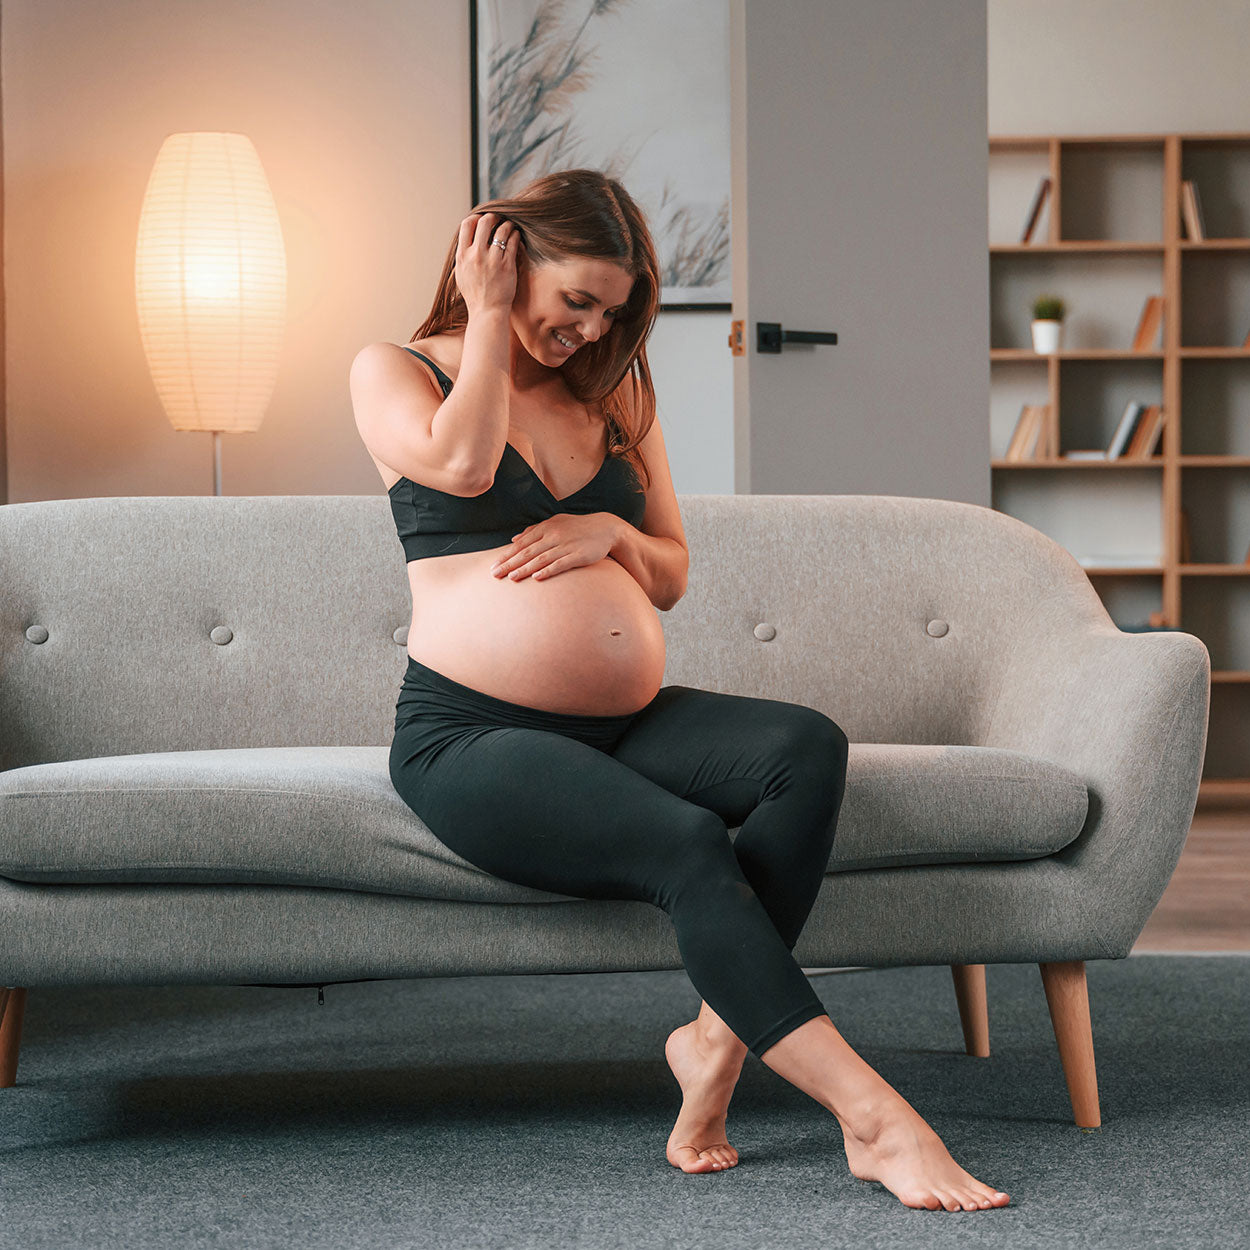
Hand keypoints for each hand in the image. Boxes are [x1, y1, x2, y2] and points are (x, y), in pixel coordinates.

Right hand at [454, 211, 522, 317]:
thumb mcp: (461, 274)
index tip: (482, 219)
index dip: (475, 218)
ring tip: (510, 226)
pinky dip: (516, 235)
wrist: (487, 312)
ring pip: (501, 229)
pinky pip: (513, 242)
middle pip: (484, 222)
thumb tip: (466, 240)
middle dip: (493, 216)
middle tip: (499, 218)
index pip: (466, 225)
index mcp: (463, 256)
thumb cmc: (475, 295)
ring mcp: (492, 260)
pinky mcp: (507, 265)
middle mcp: (476, 255)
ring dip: (507, 224)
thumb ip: (463, 256)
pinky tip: (517, 236)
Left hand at [489, 513, 618, 581]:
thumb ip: (535, 530)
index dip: (507, 555)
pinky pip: (561, 564)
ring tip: (511, 578)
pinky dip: (548, 570)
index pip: (522, 544)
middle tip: (495, 575)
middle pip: (528, 552)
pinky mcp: (578, 555)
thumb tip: (514, 538)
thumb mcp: (556, 523)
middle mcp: (554, 535)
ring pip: (541, 559)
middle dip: (510, 564)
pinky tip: (537, 577)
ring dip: (525, 569)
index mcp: (546, 527)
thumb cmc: (577, 527)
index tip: (493, 566)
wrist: (606, 528)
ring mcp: (566, 545)